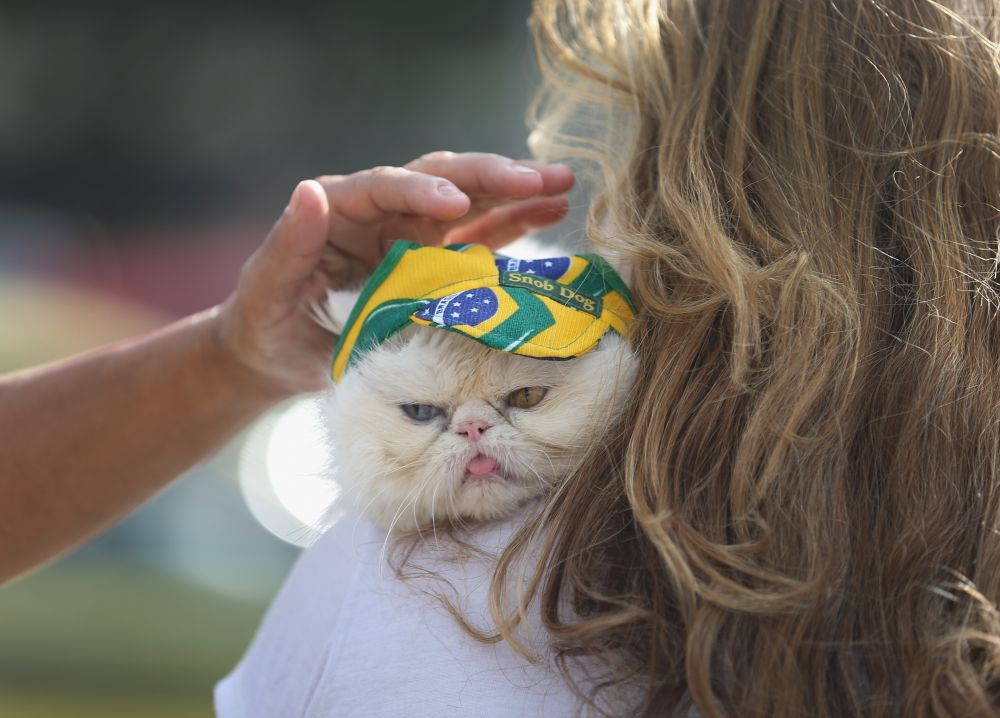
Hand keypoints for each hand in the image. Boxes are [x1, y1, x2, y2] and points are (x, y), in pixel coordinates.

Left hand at [216, 151, 574, 395]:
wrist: (277, 355)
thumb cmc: (266, 322)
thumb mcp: (268, 287)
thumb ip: (290, 243)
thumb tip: (310, 191)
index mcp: (342, 209)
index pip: (385, 187)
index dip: (421, 191)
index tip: (456, 204)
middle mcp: (384, 213)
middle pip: (442, 180)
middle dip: (491, 176)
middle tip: (540, 178)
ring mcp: (414, 236)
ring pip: (472, 202)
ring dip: (516, 192)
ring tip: (563, 185)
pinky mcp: (435, 263)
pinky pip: (481, 239)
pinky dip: (515, 225)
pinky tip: (552, 213)